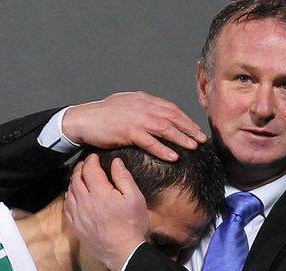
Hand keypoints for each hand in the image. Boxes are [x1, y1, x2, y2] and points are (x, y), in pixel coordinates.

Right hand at [62, 92, 207, 160]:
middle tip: (202, 139)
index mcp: (143, 99)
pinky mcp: (129, 131)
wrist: (83, 119)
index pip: (171, 108)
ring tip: (194, 147)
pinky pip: (150, 142)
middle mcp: (143, 106)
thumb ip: (141, 108)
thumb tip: (155, 114)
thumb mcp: (125, 105)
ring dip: (181, 138)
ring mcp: (136, 119)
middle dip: (189, 128)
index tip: (195, 129)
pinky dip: (163, 149)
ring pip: (165, 129)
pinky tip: (174, 156)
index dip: (185, 119)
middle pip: (172, 117)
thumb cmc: (102, 115)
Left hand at [65, 154, 147, 270]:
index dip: (91, 160)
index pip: (90, 169)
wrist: (123, 252)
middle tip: (85, 164)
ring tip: (79, 178)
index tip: (94, 157)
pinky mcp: (76, 226)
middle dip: (80, 168)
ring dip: (74, 182)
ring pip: (70, 192)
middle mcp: (85, 201)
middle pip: (76, 179)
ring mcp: (78, 215)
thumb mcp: (135, 198)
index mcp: (100, 192)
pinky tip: (73, 196)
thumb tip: (116, 162)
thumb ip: (124, 178)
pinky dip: (69, 197)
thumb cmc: (132, 225)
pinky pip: (67, 207)